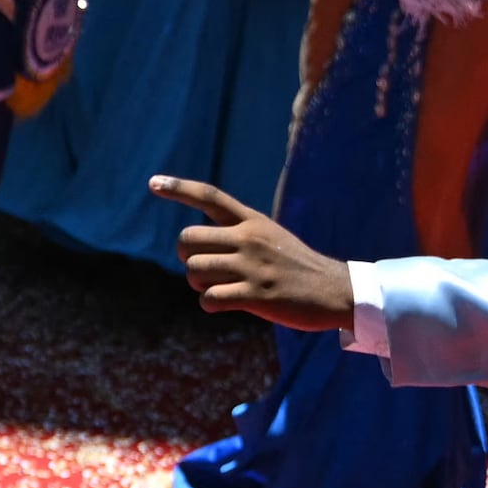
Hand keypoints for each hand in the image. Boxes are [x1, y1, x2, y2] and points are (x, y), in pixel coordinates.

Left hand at [157, 177, 353, 328]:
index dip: (179, 188)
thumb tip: (195, 247)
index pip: (210, 197)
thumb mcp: (270, 237)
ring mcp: (252, 266)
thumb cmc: (295, 266)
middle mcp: (249, 238)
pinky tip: (223, 304)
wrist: (335, 290)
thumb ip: (237, 234)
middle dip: (187, 257)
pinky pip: (209, 299)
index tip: (153, 183)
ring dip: (198, 284)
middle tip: (203, 269)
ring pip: (194, 270)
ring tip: (218, 289)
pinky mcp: (256, 295)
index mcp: (252, 221)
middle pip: (188, 239)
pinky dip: (209, 304)